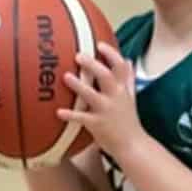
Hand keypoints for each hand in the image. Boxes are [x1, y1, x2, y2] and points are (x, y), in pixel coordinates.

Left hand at [59, 41, 144, 159]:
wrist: (132, 145)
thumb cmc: (129, 120)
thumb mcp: (131, 97)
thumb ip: (128, 78)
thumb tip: (129, 60)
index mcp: (122, 89)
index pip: (120, 67)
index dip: (110, 54)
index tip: (99, 45)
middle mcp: (115, 97)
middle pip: (106, 76)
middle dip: (93, 65)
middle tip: (78, 55)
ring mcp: (106, 111)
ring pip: (92, 95)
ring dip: (79, 86)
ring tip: (66, 77)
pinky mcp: (97, 125)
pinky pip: (82, 118)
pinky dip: (70, 115)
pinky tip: (58, 112)